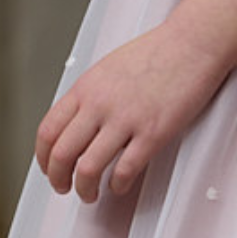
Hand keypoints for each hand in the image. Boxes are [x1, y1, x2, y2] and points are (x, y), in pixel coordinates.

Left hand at [35, 21, 225, 203]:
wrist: (192, 42)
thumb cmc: (157, 53)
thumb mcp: (107, 68)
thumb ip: (89, 96)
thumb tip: (77, 125)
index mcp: (85, 88)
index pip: (48, 131)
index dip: (43, 158)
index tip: (48, 168)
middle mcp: (100, 104)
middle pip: (62, 155)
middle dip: (58, 179)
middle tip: (63, 188)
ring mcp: (126, 119)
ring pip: (88, 168)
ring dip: (85, 189)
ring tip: (90, 194)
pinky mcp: (153, 133)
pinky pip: (125, 170)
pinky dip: (117, 185)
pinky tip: (119, 185)